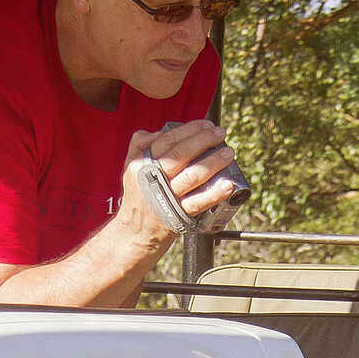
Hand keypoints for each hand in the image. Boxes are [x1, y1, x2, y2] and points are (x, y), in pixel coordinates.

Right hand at [117, 120, 240, 244]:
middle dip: (204, 140)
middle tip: (220, 133)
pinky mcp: (177, 215)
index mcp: (142, 164)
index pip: (167, 140)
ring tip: (228, 153)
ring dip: (213, 162)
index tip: (206, 125)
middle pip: (180, 155)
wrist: (135, 232)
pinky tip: (227, 184)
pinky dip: (214, 193)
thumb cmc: (138, 197)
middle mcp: (153, 179)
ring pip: (191, 176)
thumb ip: (140, 146)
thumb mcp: (131, 168)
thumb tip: (159, 131)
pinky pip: (198, 202)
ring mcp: (166, 197)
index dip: (189, 130)